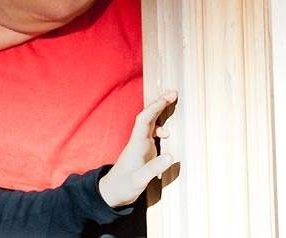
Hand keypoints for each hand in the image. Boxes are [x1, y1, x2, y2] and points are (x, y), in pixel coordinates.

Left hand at [97, 90, 177, 208]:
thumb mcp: (139, 180)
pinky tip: (168, 133)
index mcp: (136, 145)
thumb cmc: (123, 186)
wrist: (112, 192)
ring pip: (150, 123)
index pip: (144, 120)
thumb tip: (171, 155)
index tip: (168, 97)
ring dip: (160, 113)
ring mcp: (140, 145)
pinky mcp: (143, 152)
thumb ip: (154, 168)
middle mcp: (138, 141)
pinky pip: (152, 133)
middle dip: (160, 103)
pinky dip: (160, 128)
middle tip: (173, 92)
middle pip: (148, 117)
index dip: (155, 107)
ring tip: (172, 103)